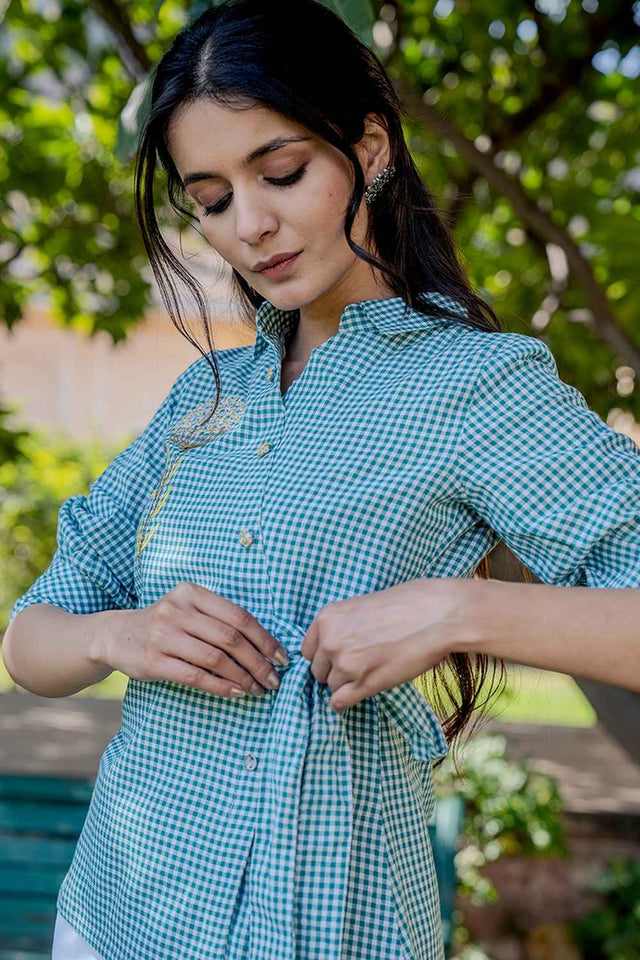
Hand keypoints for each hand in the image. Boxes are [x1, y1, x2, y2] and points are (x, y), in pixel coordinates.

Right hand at [97, 582, 288, 698]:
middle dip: (258, 662)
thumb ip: (219, 620)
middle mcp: (178, 610)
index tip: (282, 658)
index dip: (265, 639)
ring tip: (257, 689)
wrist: (116, 634)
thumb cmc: (164, 624)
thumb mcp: (188, 609)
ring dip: (242, 677)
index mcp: (192, 593)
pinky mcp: (154, 661)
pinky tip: (235, 692)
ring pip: (216, 658)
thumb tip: (265, 647)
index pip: (239, 616)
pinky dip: (220, 686)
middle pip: (231, 638)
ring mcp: (164, 635)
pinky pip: (195, 676)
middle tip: (274, 679)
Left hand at [300, 577, 472, 712]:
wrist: (435, 615)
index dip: (323, 655)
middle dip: (334, 670)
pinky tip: (359, 693)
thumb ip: (342, 626)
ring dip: (346, 684)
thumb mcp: (361, 606)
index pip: (307, 650)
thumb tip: (334, 645)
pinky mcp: (364, 684)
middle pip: (317, 670)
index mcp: (326, 618)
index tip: (338, 655)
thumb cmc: (405, 604)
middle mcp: (330, 641)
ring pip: (330, 687)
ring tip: (369, 672)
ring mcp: (346, 664)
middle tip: (358, 664)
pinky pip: (339, 703)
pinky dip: (345, 702)